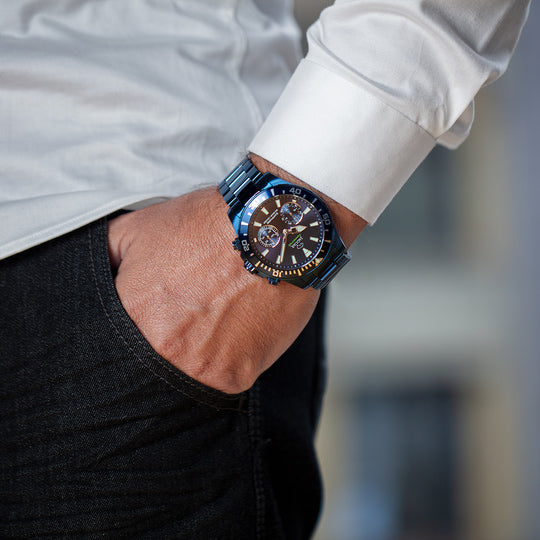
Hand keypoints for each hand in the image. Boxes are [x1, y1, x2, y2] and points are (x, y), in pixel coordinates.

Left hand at [107, 187, 319, 393]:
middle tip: (179, 325)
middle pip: (148, 368)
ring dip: (193, 357)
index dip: (125, 338)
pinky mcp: (238, 376)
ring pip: (184, 377)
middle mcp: (165, 350)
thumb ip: (101, 257)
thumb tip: (87, 278)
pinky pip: (221, 378)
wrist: (275, 228)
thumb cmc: (209, 225)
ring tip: (209, 323)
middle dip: (159, 350)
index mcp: (133, 316)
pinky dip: (225, 358)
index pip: (108, 351)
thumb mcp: (138, 227)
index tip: (141, 328)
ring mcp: (203, 368)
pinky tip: (232, 328)